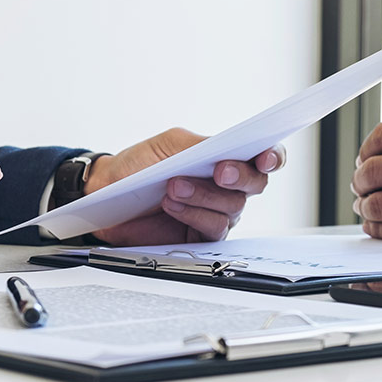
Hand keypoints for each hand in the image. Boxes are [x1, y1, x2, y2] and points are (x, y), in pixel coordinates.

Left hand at [83, 128, 286, 244]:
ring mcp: (216, 212)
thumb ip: (202, 145)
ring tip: (173, 186)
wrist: (108, 193)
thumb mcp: (171, 144)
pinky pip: (212, 228)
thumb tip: (227, 147)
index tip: (265, 157)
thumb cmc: (140, 165)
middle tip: (219, 171)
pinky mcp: (201, 236)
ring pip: (232, 207)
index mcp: (225, 158)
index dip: (272, 156)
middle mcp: (228, 186)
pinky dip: (193, 214)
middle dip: (240, 176)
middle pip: (255, 184)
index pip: (263, 157)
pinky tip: (171, 204)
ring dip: (204, 195)